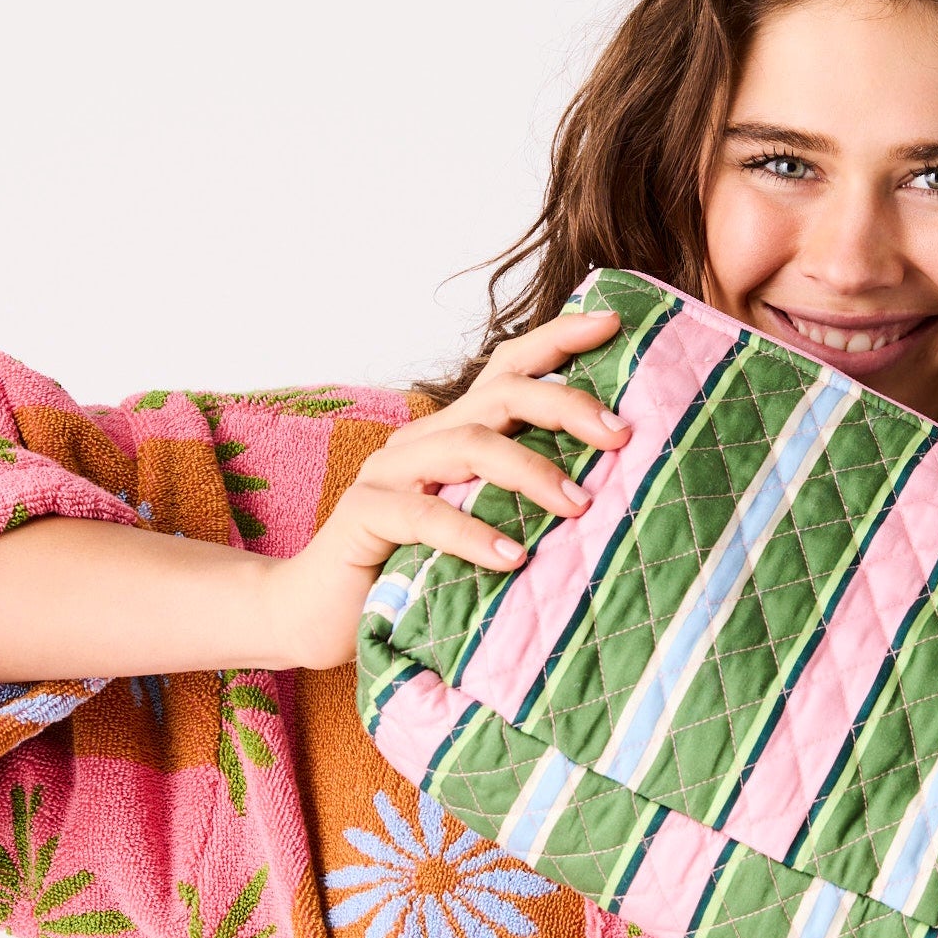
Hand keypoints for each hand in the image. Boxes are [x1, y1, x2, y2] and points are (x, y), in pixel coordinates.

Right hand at [265, 308, 628, 669]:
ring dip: (532, 472)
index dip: (558, 340)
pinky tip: (512, 558)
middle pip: (501, 395)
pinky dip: (474, 534)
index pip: (509, 369)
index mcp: (454, 434)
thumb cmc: (414, 571)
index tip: (612, 325)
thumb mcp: (481, 528)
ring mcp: (390, 473)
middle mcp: (423, 440)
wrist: (318, 611)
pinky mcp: (365, 515)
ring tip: (580, 506)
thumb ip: (522, 504)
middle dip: (565, 405)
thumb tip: (605, 498)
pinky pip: (427, 516)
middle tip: (619, 435)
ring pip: (470, 445)